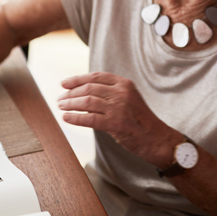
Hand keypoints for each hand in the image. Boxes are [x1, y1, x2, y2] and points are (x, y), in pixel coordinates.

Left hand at [58, 72, 177, 166]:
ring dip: (70, 104)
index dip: (77, 79)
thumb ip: (111, 93)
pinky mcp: (115, 123)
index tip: (64, 84)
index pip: (96, 76)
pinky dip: (75, 118)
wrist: (155, 138)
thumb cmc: (140, 120)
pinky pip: (89, 119)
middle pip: (89, 88)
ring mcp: (119, 108)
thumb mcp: (129, 99)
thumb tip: (84, 92)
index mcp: (125, 84)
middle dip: (71, 93)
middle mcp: (122, 93)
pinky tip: (66, 118)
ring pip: (87, 102)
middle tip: (60, 99)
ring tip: (61, 107)